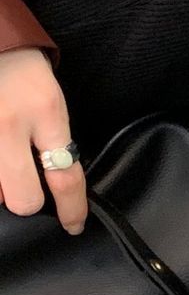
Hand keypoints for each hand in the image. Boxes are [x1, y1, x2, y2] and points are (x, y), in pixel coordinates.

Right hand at [0, 46, 86, 233]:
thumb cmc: (19, 69)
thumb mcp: (49, 100)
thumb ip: (51, 139)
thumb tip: (50, 185)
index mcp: (44, 112)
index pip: (67, 177)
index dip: (73, 209)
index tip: (74, 224)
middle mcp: (9, 124)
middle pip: (23, 199)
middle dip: (27, 202)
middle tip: (25, 186)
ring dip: (0, 185)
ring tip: (6, 160)